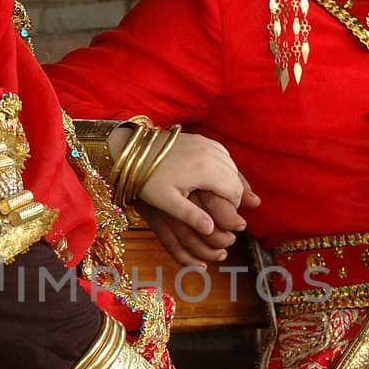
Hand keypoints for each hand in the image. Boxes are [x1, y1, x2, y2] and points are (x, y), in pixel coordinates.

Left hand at [112, 130, 257, 254]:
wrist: (133, 151)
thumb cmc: (147, 179)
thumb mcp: (167, 202)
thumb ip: (190, 216)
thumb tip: (211, 230)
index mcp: (206, 170)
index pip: (234, 192)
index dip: (232, 208)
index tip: (223, 219)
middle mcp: (211, 154)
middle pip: (235, 179)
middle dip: (233, 196)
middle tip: (221, 211)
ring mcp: (207, 143)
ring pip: (232, 166)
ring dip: (229, 182)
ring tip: (217, 198)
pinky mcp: (201, 139)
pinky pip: (223, 155)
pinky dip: (223, 168)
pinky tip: (213, 179)